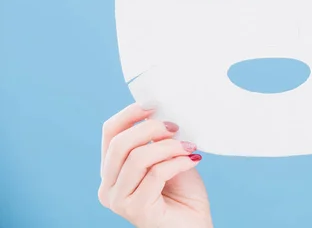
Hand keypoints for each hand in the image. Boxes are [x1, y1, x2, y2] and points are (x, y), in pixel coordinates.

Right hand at [98, 103, 212, 227]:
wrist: (195, 225)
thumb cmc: (183, 193)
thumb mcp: (168, 157)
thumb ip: (158, 139)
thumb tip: (161, 112)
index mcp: (111, 170)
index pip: (109, 133)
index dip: (130, 114)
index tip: (154, 104)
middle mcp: (107, 187)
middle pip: (120, 144)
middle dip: (150, 129)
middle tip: (176, 128)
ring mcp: (119, 200)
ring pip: (137, 158)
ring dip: (168, 147)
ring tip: (189, 147)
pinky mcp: (136, 210)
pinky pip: (155, 175)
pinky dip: (176, 163)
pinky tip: (192, 161)